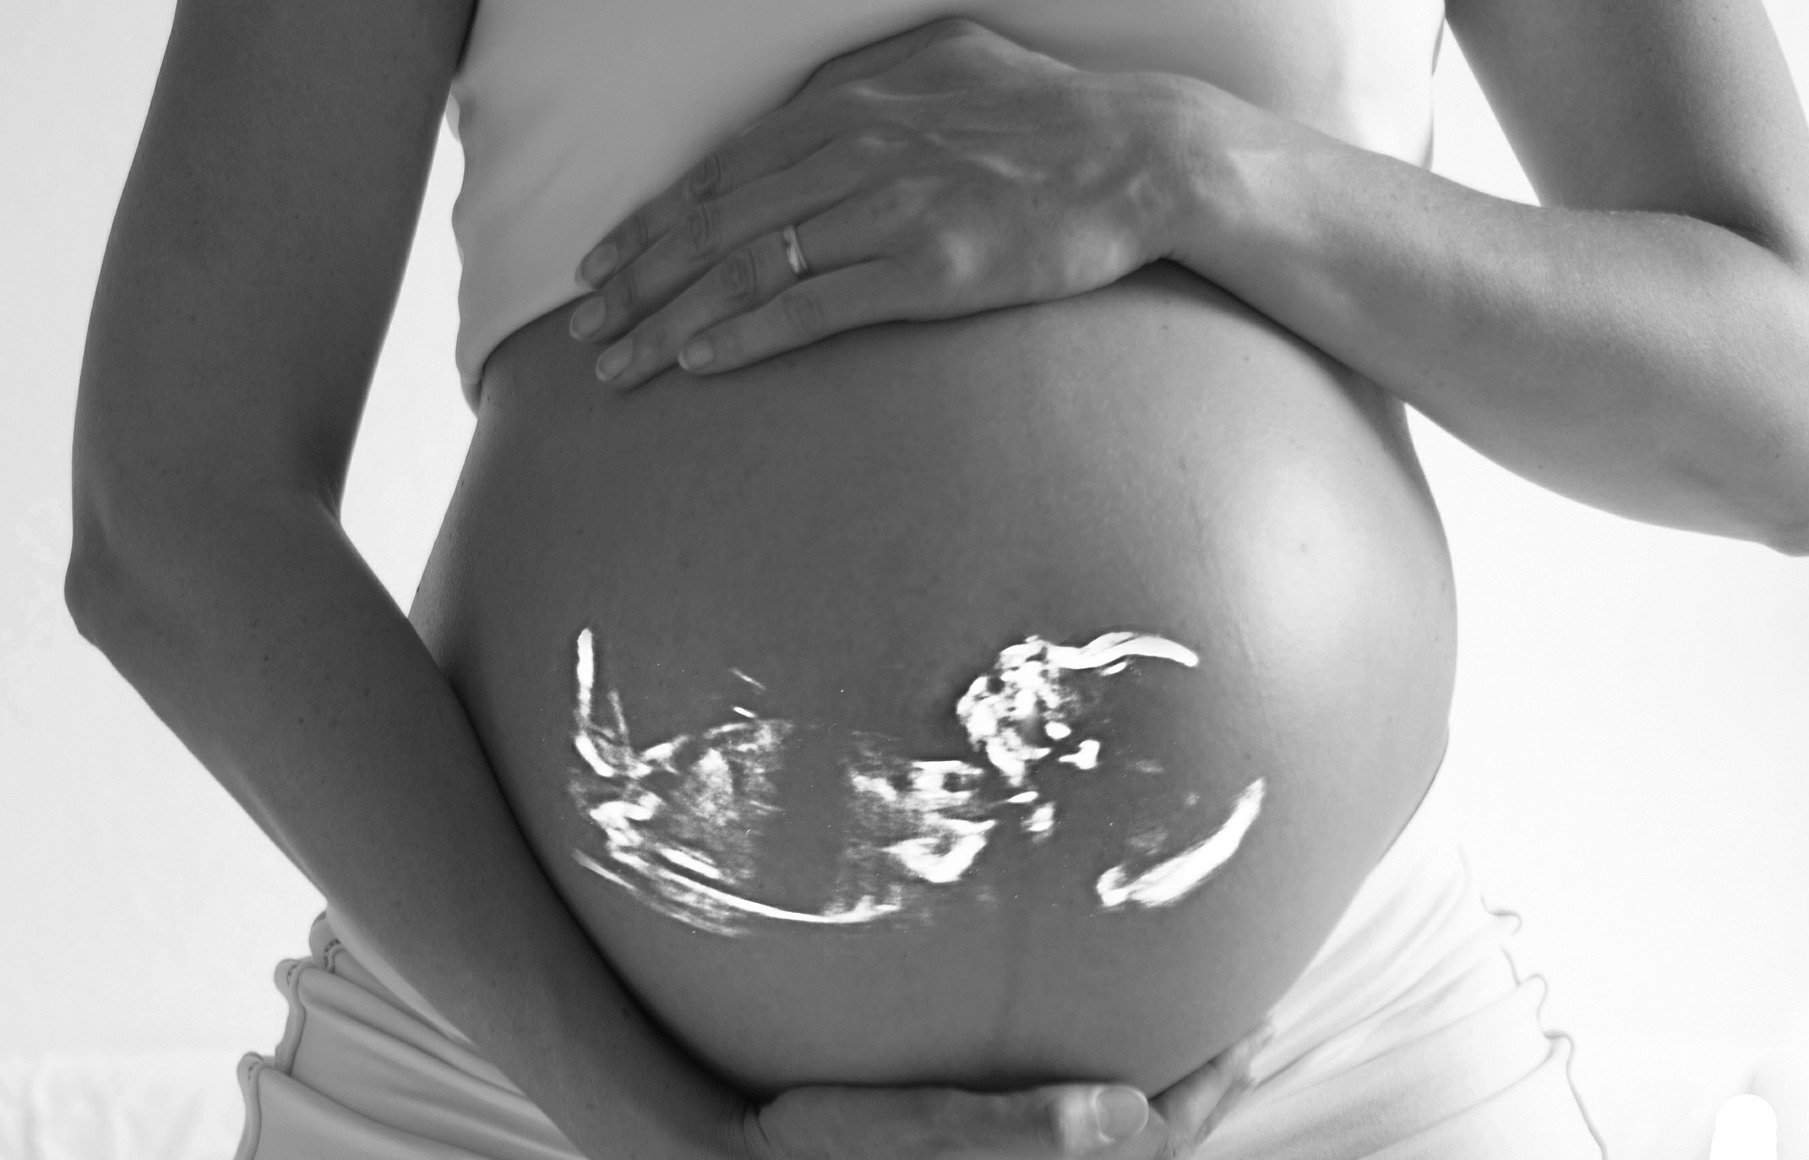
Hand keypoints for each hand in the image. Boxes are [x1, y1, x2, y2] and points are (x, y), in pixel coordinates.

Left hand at [566, 17, 1196, 388]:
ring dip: (670, 318)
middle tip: (583, 327)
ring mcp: (888, 209)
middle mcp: (854, 150)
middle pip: (715, 222)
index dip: (649, 222)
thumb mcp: (945, 61)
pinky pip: (814, 306)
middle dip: (636, 280)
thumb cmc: (1047, 114)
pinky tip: (697, 362)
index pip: (721, 171)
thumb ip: (866, 85)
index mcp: (851, 104)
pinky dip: (747, 334)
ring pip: (748, 267)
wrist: (1140, 154)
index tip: (598, 263)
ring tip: (617, 363)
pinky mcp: (928, 269)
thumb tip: (810, 104)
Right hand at [663, 1021, 1276, 1159]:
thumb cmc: (831, 1142)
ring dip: (1163, 1146)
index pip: (1155, 1137)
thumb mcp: (923, 1127)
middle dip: (1202, 1108)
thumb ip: (1028, 1125)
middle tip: (1245, 1043)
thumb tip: (1122, 1111)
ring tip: (1195, 1093)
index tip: (1249, 1024)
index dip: (1208, 1082)